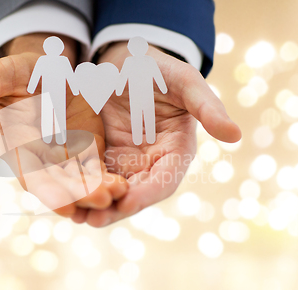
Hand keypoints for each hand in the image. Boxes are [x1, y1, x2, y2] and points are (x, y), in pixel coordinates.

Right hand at [0, 33, 127, 219]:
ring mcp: (63, 160)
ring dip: (96, 192)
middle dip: (79, 194)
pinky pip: (95, 172)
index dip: (45, 187)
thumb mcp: (3, 75)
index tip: (63, 202)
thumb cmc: (23, 72)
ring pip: (79, 183)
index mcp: (15, 146)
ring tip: (117, 194)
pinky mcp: (84, 154)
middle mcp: (38, 160)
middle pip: (58, 184)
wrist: (52, 71)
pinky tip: (122, 186)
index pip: (29, 172)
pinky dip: (106, 180)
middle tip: (101, 199)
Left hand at [77, 42, 241, 226]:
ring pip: (111, 190)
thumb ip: (207, 106)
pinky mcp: (101, 155)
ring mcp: (124, 162)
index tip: (128, 203)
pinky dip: (79, 187)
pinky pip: (91, 176)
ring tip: (74, 215)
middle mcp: (150, 163)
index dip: (148, 193)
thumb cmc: (159, 69)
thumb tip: (235, 134)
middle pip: (134, 193)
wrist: (125, 61)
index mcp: (175, 151)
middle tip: (93, 219)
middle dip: (115, 208)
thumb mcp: (184, 81)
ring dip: (94, 205)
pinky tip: (63, 196)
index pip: (164, 180)